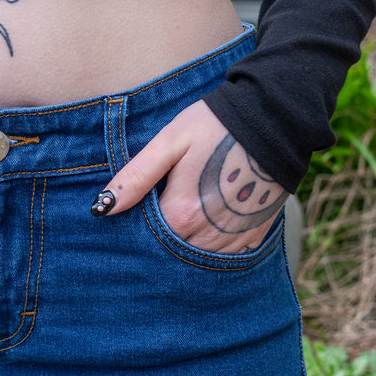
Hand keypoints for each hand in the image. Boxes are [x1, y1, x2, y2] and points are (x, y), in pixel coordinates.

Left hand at [90, 99, 287, 253]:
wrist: (273, 118)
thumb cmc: (215, 125)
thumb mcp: (169, 144)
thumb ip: (135, 178)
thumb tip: (101, 208)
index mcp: (181, 214)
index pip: (147, 239)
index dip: (137, 229)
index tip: (136, 216)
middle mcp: (207, 234)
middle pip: (172, 253)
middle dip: (162, 242)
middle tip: (163, 213)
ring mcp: (233, 237)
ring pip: (198, 258)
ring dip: (187, 245)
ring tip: (185, 220)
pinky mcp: (254, 234)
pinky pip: (226, 256)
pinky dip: (214, 247)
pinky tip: (209, 227)